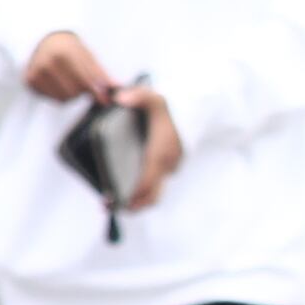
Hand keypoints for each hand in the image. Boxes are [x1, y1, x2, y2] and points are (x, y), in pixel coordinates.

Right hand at [22, 30, 115, 102]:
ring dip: (72, 94)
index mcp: (65, 52)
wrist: (44, 40)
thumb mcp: (87, 54)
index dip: (97, 91)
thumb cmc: (69, 47)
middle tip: (84, 82)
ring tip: (71, 80)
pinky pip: (52, 98)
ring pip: (63, 98)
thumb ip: (100, 73)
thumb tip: (116, 88)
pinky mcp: (30, 81)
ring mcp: (36, 72)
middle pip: (74, 92)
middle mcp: (48, 62)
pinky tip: (59, 82)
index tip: (106, 99)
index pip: (85, 79)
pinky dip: (59, 94)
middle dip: (83, 91)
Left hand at [116, 83, 184, 205]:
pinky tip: (127, 192)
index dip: (131, 195)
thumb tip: (120, 98)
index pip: (146, 182)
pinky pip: (155, 186)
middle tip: (109, 207)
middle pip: (151, 197)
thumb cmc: (173, 107)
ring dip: (136, 202)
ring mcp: (168, 169)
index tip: (114, 201)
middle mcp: (166, 166)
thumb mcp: (156, 99)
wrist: (196, 111)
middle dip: (132, 206)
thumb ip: (140, 97)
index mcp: (160, 154)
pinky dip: (142, 193)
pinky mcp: (167, 168)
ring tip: (114, 204)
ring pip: (154, 194)